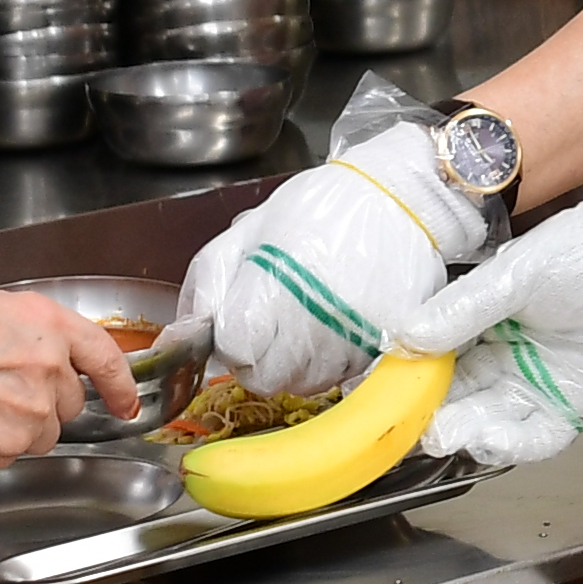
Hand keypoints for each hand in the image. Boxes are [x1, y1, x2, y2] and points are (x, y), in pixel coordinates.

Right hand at [0, 286, 139, 466]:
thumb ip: (31, 331)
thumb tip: (46, 350)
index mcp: (48, 325)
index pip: (106, 358)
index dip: (120, 385)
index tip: (124, 402)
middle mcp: (50, 369)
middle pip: (70, 402)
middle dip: (43, 401)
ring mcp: (33, 413)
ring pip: (43, 433)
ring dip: (19, 426)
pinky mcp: (9, 448)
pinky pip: (12, 453)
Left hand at [178, 135, 493, 400]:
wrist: (398, 198)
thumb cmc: (320, 208)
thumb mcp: (248, 229)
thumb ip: (208, 282)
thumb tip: (184, 332)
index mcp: (272, 289)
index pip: (234, 352)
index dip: (231, 341)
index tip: (241, 324)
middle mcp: (313, 322)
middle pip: (266, 379)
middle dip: (258, 360)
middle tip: (269, 328)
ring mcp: (352, 338)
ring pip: (305, 385)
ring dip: (294, 365)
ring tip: (304, 324)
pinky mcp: (384, 346)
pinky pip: (343, 376)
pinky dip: (331, 362)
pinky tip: (333, 327)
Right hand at [388, 189, 582, 468]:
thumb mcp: (518, 273)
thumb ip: (463, 308)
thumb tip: (404, 337)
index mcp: (490, 314)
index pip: (439, 350)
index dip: (411, 369)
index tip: (383, 384)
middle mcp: (510, 352)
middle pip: (459, 391)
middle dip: (431, 408)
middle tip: (404, 420)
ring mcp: (540, 381)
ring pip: (489, 417)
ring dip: (464, 428)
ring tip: (439, 431)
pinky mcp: (574, 405)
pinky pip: (536, 435)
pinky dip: (510, 442)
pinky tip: (485, 437)